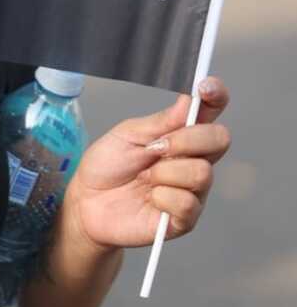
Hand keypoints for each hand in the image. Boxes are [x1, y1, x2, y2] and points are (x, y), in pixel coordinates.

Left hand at [64, 77, 231, 254]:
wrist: (87, 203)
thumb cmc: (107, 167)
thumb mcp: (127, 136)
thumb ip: (160, 122)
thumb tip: (189, 101)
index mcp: (181, 134)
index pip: (210, 112)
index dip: (216, 97)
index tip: (205, 88)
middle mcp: (193, 160)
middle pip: (219, 139)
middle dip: (187, 140)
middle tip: (155, 148)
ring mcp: (192, 189)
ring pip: (202, 172)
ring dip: (166, 173)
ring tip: (145, 178)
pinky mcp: (184, 218)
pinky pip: (188, 203)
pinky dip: (162, 197)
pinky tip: (149, 198)